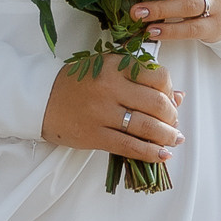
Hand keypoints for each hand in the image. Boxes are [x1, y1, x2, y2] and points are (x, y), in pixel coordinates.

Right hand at [42, 59, 181, 167]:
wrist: (41, 99)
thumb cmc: (77, 83)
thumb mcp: (108, 69)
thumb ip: (141, 78)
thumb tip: (178, 96)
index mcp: (115, 66)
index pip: (158, 76)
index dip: (170, 90)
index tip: (170, 99)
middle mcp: (110, 87)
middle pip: (156, 104)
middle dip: (172, 117)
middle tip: (173, 123)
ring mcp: (102, 112)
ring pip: (146, 127)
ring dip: (167, 136)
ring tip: (174, 139)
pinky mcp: (95, 135)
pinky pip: (130, 146)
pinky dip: (151, 153)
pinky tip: (162, 155)